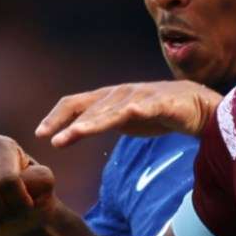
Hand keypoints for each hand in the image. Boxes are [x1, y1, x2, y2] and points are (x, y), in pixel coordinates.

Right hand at [0, 136, 56, 235]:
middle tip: (13, 214)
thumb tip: (20, 180)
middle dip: (4, 213)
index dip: (20, 202)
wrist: (18, 211)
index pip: (7, 180)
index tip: (28, 205)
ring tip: (0, 217)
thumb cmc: (33, 194)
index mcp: (1, 145)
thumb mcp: (45, 184)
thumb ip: (39, 179)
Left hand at [36, 81, 222, 147]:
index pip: (74, 103)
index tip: (40, 135)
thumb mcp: (120, 119)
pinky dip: (140, 109)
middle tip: (52, 140)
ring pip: (113, 111)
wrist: (195, 105)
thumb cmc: (155, 112)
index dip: (56, 117)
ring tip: (77, 132)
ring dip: (94, 121)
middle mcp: (120, 95)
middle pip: (90, 108)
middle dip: (69, 124)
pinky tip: (132, 112)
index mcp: (107, 99)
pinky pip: (150, 107)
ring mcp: (141, 98)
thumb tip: (70, 132)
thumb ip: (97, 122)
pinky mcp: (164, 104)